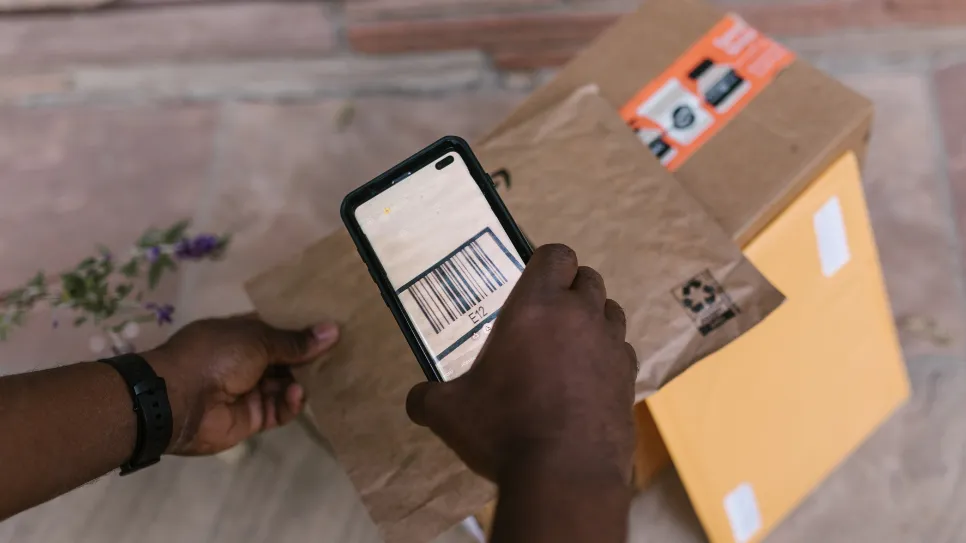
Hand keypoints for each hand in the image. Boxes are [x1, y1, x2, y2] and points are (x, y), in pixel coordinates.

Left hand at [142, 316, 338, 455]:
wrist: (177, 399)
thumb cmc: (215, 355)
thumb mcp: (258, 339)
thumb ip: (295, 341)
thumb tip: (333, 330)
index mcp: (242, 334)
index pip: (278, 328)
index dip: (302, 328)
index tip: (333, 326)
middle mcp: (246, 361)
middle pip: (286, 359)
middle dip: (310, 357)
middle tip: (343, 354)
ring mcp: (250, 390)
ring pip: (287, 385)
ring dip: (304, 380)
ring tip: (327, 375)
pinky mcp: (253, 418)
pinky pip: (280, 410)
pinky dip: (291, 403)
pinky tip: (298, 394)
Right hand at [406, 244, 636, 484]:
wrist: (565, 476)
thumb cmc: (503, 430)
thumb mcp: (449, 413)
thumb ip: (428, 398)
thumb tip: (416, 400)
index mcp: (537, 306)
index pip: (556, 254)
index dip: (545, 262)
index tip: (531, 282)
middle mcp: (580, 316)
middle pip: (588, 277)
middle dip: (570, 288)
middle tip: (546, 315)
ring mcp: (611, 346)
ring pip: (610, 311)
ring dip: (593, 318)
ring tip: (568, 345)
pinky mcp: (629, 379)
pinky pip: (622, 351)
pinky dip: (607, 356)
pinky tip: (586, 381)